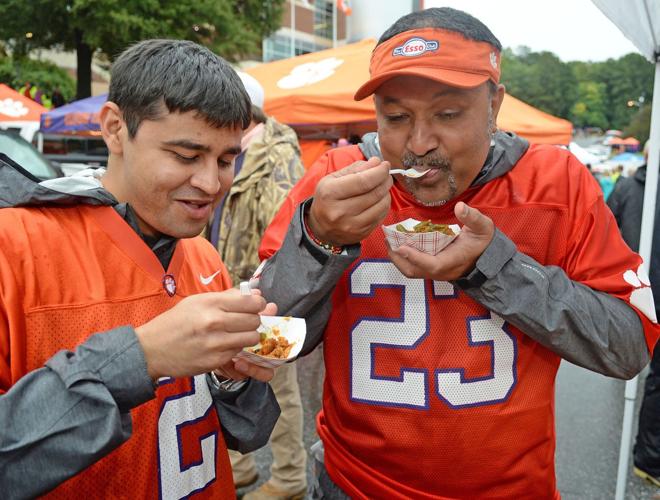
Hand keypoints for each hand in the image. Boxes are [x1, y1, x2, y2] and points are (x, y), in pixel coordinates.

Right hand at [135, 288, 276, 379]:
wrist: (151, 349)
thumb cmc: (174, 323)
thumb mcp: (197, 301)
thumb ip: (228, 297)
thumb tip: (256, 293)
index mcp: (211, 303)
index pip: (251, 302)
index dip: (258, 304)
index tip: (255, 306)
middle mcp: (214, 322)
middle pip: (254, 320)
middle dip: (253, 320)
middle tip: (244, 322)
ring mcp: (215, 343)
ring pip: (251, 338)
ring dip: (247, 336)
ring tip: (236, 334)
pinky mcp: (214, 361)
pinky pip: (238, 352)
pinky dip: (235, 349)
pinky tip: (224, 345)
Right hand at [308, 156, 392, 245]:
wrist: (320, 227)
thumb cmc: (328, 198)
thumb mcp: (333, 178)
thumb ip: (355, 168)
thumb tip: (377, 162)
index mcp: (330, 193)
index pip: (363, 181)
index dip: (379, 172)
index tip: (385, 165)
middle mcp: (340, 212)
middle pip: (374, 193)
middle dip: (385, 180)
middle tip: (386, 174)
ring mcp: (352, 226)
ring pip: (381, 205)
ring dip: (386, 192)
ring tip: (382, 186)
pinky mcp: (361, 233)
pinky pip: (381, 216)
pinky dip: (384, 205)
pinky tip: (379, 199)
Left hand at [387, 202, 494, 280]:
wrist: (487, 256)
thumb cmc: (483, 241)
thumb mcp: (483, 227)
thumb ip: (473, 217)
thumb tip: (460, 207)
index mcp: (453, 261)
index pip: (432, 264)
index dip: (415, 257)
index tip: (401, 247)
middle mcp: (441, 270)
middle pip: (415, 271)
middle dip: (399, 258)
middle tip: (389, 240)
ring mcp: (435, 272)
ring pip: (411, 271)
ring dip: (398, 258)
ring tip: (390, 241)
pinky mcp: (432, 269)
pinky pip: (414, 267)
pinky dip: (403, 257)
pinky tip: (398, 243)